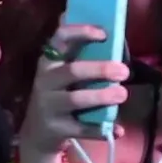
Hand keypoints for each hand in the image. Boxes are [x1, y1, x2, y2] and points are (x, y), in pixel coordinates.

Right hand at [16, 23, 128, 157]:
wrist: (37, 134)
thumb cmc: (57, 94)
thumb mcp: (60, 72)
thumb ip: (78, 53)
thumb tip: (104, 27)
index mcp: (49, 61)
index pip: (60, 39)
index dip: (81, 32)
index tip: (104, 33)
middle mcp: (45, 81)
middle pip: (73, 71)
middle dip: (100, 69)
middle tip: (124, 71)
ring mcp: (49, 106)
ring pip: (76, 99)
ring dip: (102, 96)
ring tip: (122, 94)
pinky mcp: (56, 129)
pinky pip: (81, 128)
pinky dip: (101, 129)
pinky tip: (118, 129)